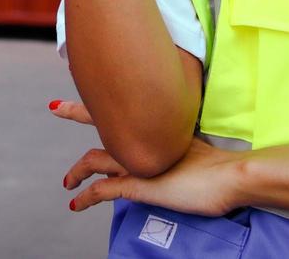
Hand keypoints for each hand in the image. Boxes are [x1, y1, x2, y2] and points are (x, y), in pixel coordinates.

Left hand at [49, 99, 243, 216]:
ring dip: (76, 171)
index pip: (125, 108)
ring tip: (67, 181)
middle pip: (101, 121)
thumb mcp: (194, 150)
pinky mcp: (136, 184)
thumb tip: (169, 151)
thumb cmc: (221, 166)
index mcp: (157, 129)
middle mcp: (143, 140)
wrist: (231, 175)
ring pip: (94, 159)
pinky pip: (101, 191)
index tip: (95, 83)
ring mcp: (137, 162)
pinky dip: (85, 197)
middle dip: (78, 112)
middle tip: (57, 107)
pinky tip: (75, 204)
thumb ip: (178, 146)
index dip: (106, 101)